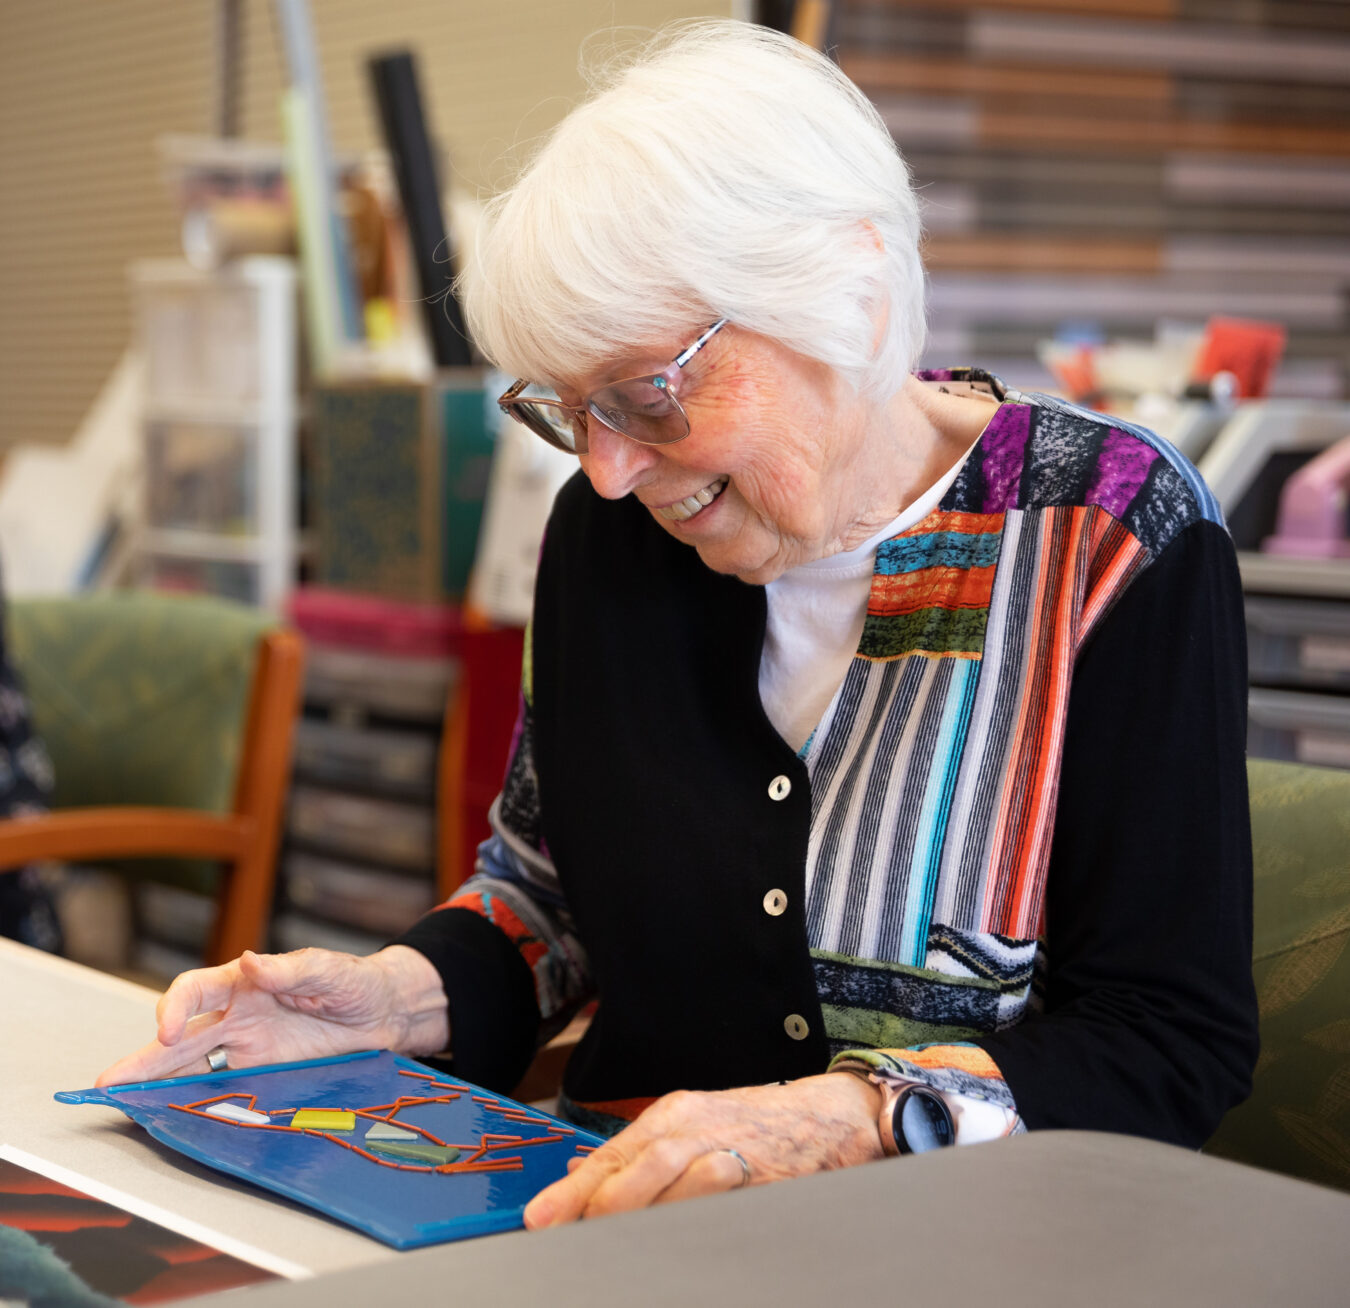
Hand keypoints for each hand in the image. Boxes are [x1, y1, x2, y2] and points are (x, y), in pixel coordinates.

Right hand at [95, 946, 449, 1085]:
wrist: (386, 1015)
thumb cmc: (355, 982)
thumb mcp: (330, 970)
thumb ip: (291, 969)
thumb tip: (249, 960)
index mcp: (245, 984)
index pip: (195, 992)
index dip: (175, 1008)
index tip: (167, 1030)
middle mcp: (237, 1018)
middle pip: (180, 1040)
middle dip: (143, 1060)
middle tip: (109, 1084)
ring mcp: (247, 1050)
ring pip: (192, 1071)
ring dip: (159, 1087)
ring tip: (124, 1107)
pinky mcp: (264, 1077)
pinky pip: (224, 1093)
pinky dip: (198, 1105)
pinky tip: (177, 1120)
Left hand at [523, 1072, 882, 1226]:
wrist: (832, 1116)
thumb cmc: (756, 1124)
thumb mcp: (690, 1125)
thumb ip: (635, 1155)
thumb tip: (575, 1175)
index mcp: (673, 1116)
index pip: (612, 1155)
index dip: (573, 1190)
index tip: (538, 1220)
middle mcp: (697, 1128)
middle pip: (638, 1168)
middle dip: (600, 1207)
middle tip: (567, 1236)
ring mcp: (731, 1151)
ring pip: (677, 1183)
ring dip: (643, 1216)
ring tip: (614, 1244)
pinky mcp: (765, 1179)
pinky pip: (725, 1206)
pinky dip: (698, 1223)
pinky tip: (677, 1243)